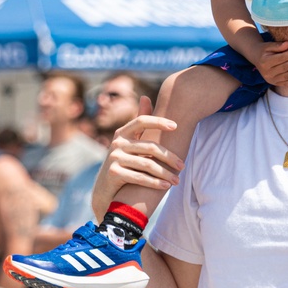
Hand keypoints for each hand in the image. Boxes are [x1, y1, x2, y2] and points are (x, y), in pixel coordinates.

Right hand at [91, 99, 185, 219]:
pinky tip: (166, 186)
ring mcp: (114, 158)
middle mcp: (116, 143)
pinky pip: (140, 177)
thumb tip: (145, 96)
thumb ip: (138, 124)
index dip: (158, 121)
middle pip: (150, 147)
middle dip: (170, 157)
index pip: (141, 121)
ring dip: (166, 173)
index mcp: (122, 133)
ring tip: (178, 181)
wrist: (105, 191)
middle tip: (183, 166)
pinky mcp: (114, 173)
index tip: (176, 126)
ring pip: (147, 164)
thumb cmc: (122, 163)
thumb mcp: (128, 142)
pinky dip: (155, 183)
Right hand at [253, 39, 287, 86]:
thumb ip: (278, 45)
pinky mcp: (273, 83)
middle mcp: (267, 72)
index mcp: (265, 62)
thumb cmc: (265, 50)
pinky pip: (285, 83)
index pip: (281, 58)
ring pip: (286, 76)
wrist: (256, 58)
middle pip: (284, 67)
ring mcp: (270, 79)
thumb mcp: (269, 46)